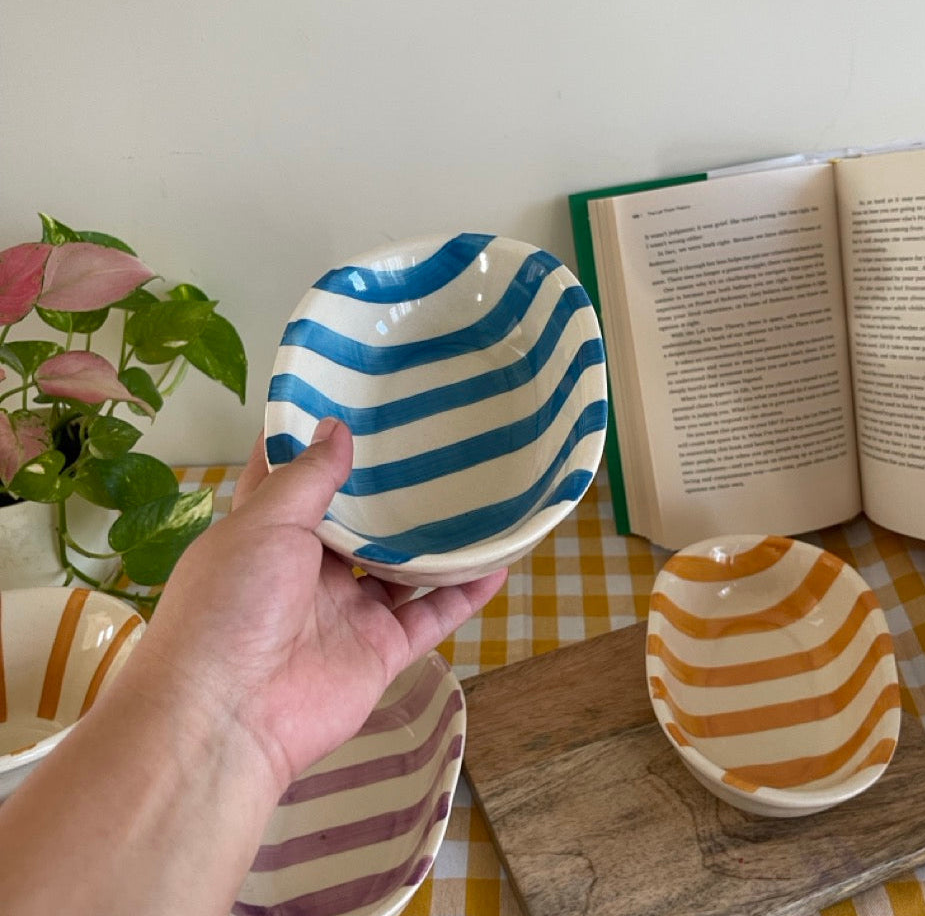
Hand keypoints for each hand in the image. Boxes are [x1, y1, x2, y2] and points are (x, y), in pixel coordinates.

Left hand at [140, 418, 506, 789]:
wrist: (230, 718)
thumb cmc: (233, 605)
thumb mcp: (264, 524)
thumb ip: (308, 479)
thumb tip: (336, 428)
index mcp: (269, 533)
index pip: (294, 478)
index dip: (317, 440)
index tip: (353, 400)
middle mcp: (309, 569)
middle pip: (358, 522)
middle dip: (389, 489)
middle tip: (433, 441)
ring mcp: (347, 611)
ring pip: (402, 567)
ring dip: (435, 540)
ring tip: (477, 494)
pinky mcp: (380, 650)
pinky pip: (430, 615)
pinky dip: (464, 593)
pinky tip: (498, 563)